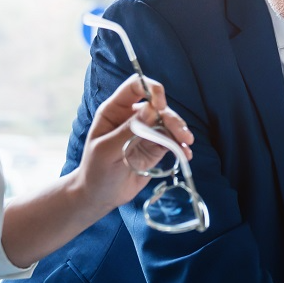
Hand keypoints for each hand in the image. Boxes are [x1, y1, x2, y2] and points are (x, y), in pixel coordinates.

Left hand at [75, 74, 193, 213]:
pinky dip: (181, 145)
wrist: (101, 195)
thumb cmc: (96, 170)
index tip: (161, 106)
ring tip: (187, 143)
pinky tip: (186, 153)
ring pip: (168, 123)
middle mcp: (132, 117)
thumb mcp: (107, 150)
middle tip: (182, 134)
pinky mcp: (156, 147)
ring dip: (180, 131)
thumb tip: (151, 110)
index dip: (151, 90)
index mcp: (115, 110)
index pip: (135, 87)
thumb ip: (128, 130)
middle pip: (158, 107)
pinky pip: (172, 141)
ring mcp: (146, 132)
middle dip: (172, 118)